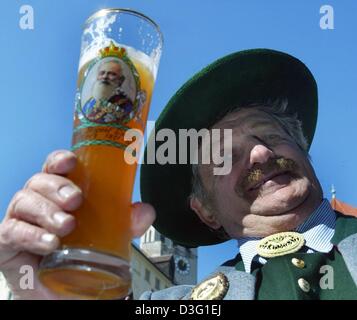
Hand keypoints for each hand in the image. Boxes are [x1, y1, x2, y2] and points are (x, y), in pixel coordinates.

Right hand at [0, 150, 155, 298]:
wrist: (61, 289)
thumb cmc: (80, 253)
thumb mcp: (108, 235)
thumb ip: (126, 222)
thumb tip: (145, 211)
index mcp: (60, 193)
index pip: (55, 167)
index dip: (60, 160)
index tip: (71, 161)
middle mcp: (39, 201)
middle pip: (40, 180)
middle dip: (57, 186)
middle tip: (75, 200)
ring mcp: (21, 219)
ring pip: (24, 201)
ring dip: (47, 210)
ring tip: (66, 225)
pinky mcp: (8, 242)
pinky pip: (12, 231)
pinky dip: (32, 235)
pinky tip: (50, 243)